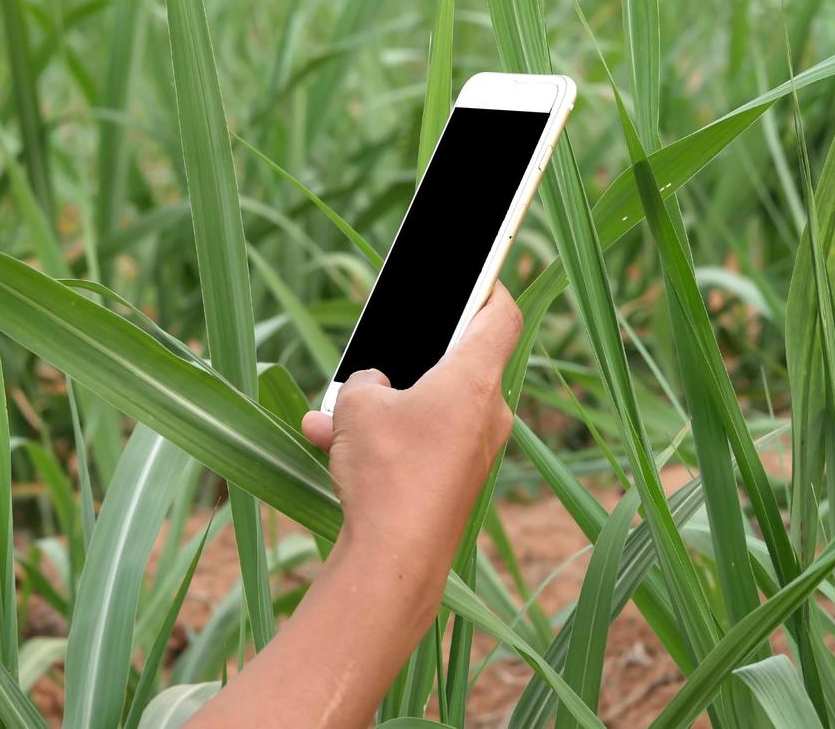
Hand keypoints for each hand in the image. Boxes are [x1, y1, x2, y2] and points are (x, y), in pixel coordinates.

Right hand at [301, 285, 521, 588]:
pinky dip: (386, 442)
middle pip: (460, 363)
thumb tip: (374, 388)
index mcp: (475, 379)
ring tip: (334, 414)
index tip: (475, 272)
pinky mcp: (457, 485)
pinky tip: (334, 447)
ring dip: (385, 407)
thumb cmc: (387, 470)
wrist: (395, 562)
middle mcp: (488, 414)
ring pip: (430, 409)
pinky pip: (422, 446)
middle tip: (384, 347)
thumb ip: (366, 381)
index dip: (489, 287)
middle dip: (412, 357)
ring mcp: (476, 453)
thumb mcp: (359, 405)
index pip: (501, 316)